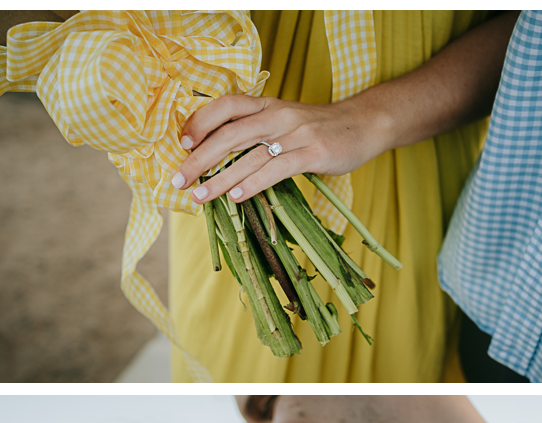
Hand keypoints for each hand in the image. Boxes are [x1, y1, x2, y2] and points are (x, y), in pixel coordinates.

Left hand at [171, 93, 390, 204]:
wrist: (362, 124)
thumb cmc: (317, 130)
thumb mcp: (283, 123)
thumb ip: (256, 135)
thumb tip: (219, 160)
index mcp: (266, 105)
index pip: (225, 106)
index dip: (200, 121)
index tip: (181, 143)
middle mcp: (276, 115)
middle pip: (229, 134)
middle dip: (200, 158)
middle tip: (178, 179)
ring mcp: (295, 133)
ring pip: (249, 155)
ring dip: (221, 179)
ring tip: (200, 196)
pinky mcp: (312, 152)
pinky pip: (277, 169)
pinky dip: (254, 184)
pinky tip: (238, 198)